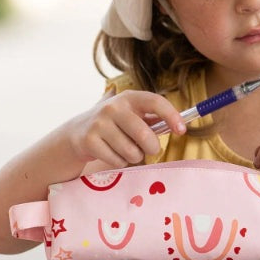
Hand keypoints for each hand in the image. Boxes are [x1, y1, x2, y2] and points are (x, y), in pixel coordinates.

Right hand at [63, 90, 185, 170]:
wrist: (77, 132)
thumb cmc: (114, 124)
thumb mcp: (131, 115)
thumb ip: (152, 118)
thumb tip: (179, 125)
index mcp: (128, 97)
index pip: (155, 101)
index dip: (171, 116)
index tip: (182, 130)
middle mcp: (113, 107)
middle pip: (145, 135)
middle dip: (152, 148)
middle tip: (149, 149)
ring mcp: (99, 123)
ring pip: (132, 152)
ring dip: (134, 156)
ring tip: (126, 149)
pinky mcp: (90, 141)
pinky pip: (118, 160)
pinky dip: (120, 162)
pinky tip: (112, 153)